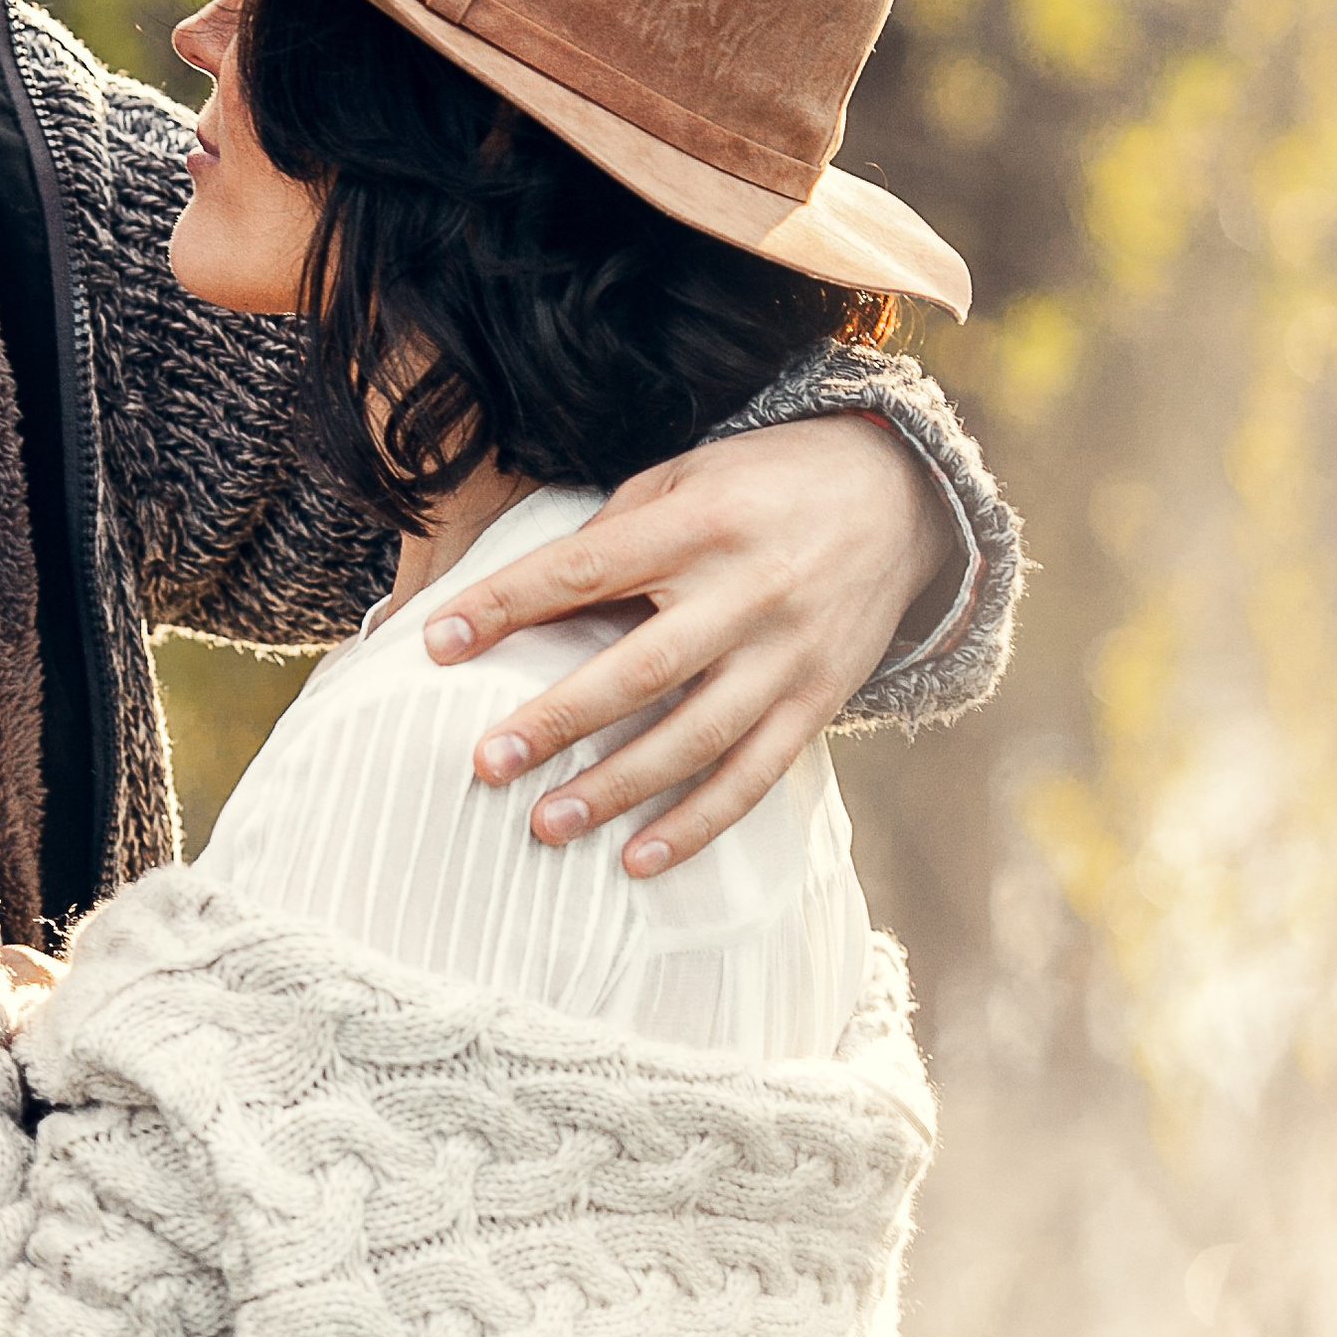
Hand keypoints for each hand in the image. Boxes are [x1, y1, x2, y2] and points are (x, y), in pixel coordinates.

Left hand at [424, 412, 956, 876]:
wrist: (899, 494)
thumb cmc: (766, 483)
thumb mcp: (688, 476)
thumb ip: (615, 532)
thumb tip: (531, 598)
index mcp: (700, 523)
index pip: (587, 568)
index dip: (509, 605)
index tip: (437, 642)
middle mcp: (749, 591)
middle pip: (643, 668)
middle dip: (561, 719)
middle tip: (487, 761)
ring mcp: (789, 653)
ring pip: (698, 736)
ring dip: (621, 789)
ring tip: (547, 824)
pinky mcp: (820, 700)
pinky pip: (755, 775)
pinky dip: (697, 824)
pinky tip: (638, 860)